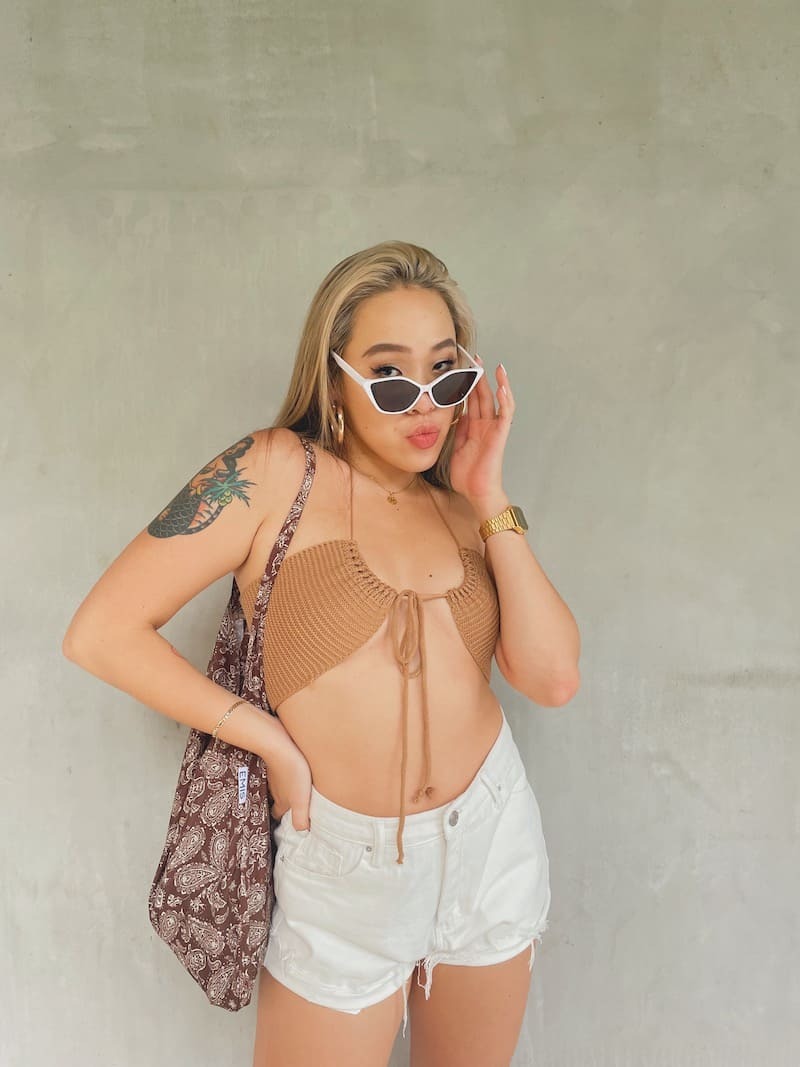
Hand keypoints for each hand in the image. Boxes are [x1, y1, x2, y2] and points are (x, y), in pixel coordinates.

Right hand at [267, 734, 312, 830]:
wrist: (281, 746)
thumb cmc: (293, 773)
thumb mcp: (300, 801)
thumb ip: (300, 818)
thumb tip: (302, 834)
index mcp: (281, 801)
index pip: (278, 815)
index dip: (283, 818)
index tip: (287, 821)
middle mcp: (275, 789)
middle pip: (277, 800)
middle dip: (283, 804)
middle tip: (292, 805)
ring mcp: (274, 774)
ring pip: (278, 786)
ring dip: (285, 789)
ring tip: (295, 789)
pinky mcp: (276, 760)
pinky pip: (279, 771)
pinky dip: (285, 774)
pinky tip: (292, 770)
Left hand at [449, 356, 513, 502]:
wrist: (476, 492)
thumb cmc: (467, 475)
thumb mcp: (455, 447)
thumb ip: (457, 429)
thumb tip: (456, 412)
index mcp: (474, 427)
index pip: (471, 400)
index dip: (467, 384)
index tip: (461, 369)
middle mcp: (485, 425)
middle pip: (482, 396)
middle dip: (479, 377)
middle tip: (475, 358)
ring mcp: (493, 429)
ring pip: (495, 400)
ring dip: (495, 383)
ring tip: (493, 366)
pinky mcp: (500, 435)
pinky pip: (505, 414)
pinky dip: (506, 400)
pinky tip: (503, 386)